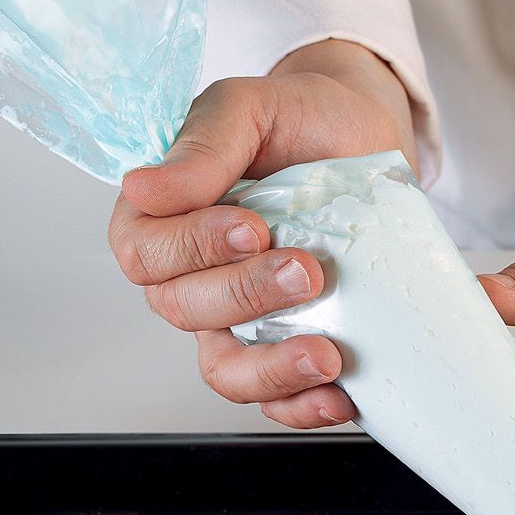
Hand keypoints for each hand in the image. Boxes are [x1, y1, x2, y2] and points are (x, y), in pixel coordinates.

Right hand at [108, 40, 416, 427]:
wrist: (370, 139)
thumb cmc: (302, 120)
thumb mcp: (251, 108)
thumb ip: (203, 143)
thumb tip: (144, 186)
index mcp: (165, 219)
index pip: (145, 254)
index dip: (192, 249)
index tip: (252, 226)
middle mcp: (194, 278)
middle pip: (186, 312)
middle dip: (245, 297)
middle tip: (307, 270)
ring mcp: (241, 323)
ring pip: (227, 371)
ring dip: (272, 370)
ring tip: (326, 353)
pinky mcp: (288, 351)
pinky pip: (278, 401)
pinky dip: (304, 406)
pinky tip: (339, 395)